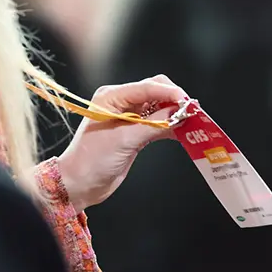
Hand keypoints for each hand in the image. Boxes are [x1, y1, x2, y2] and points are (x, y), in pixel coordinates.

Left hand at [56, 75, 187, 211]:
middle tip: (191, 112)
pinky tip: (183, 132)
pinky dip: (171, 126)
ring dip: (175, 113)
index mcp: (112, 97)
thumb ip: (154, 124)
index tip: (187, 102)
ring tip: (192, 121)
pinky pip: (159, 123)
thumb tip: (179, 113)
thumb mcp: (124, 139)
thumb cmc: (91, 160)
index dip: (169, 93)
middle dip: (174, 100)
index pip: (147, 87)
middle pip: (155, 91)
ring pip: (160, 107)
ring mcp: (129, 117)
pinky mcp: (135, 132)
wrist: (79, 184)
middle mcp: (121, 103)